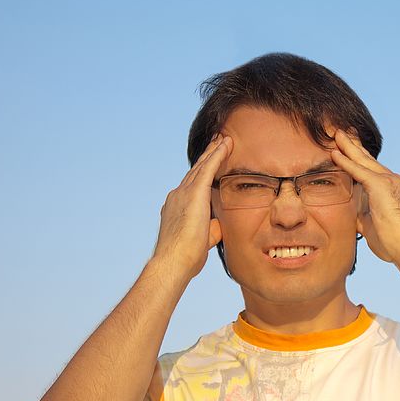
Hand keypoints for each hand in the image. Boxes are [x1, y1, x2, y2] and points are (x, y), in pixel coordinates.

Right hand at [152, 134, 233, 280]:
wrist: (173, 262)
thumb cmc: (185, 259)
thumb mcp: (201, 241)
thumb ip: (209, 230)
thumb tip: (217, 226)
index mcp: (178, 207)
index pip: (193, 185)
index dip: (203, 172)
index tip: (210, 161)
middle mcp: (178, 196)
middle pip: (196, 171)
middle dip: (208, 156)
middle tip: (218, 141)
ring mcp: (183, 193)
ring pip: (202, 166)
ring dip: (214, 151)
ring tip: (224, 138)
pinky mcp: (193, 194)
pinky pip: (208, 169)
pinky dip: (217, 155)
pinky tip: (226, 144)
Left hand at [330, 128, 399, 264]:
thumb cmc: (395, 245)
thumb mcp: (375, 228)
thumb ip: (365, 217)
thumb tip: (354, 216)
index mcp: (395, 190)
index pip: (374, 172)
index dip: (361, 161)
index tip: (351, 152)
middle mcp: (395, 180)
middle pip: (370, 160)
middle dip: (355, 147)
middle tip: (342, 134)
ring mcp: (390, 181)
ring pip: (364, 160)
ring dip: (348, 147)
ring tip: (335, 135)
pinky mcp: (382, 185)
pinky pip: (359, 171)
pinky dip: (346, 162)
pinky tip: (334, 154)